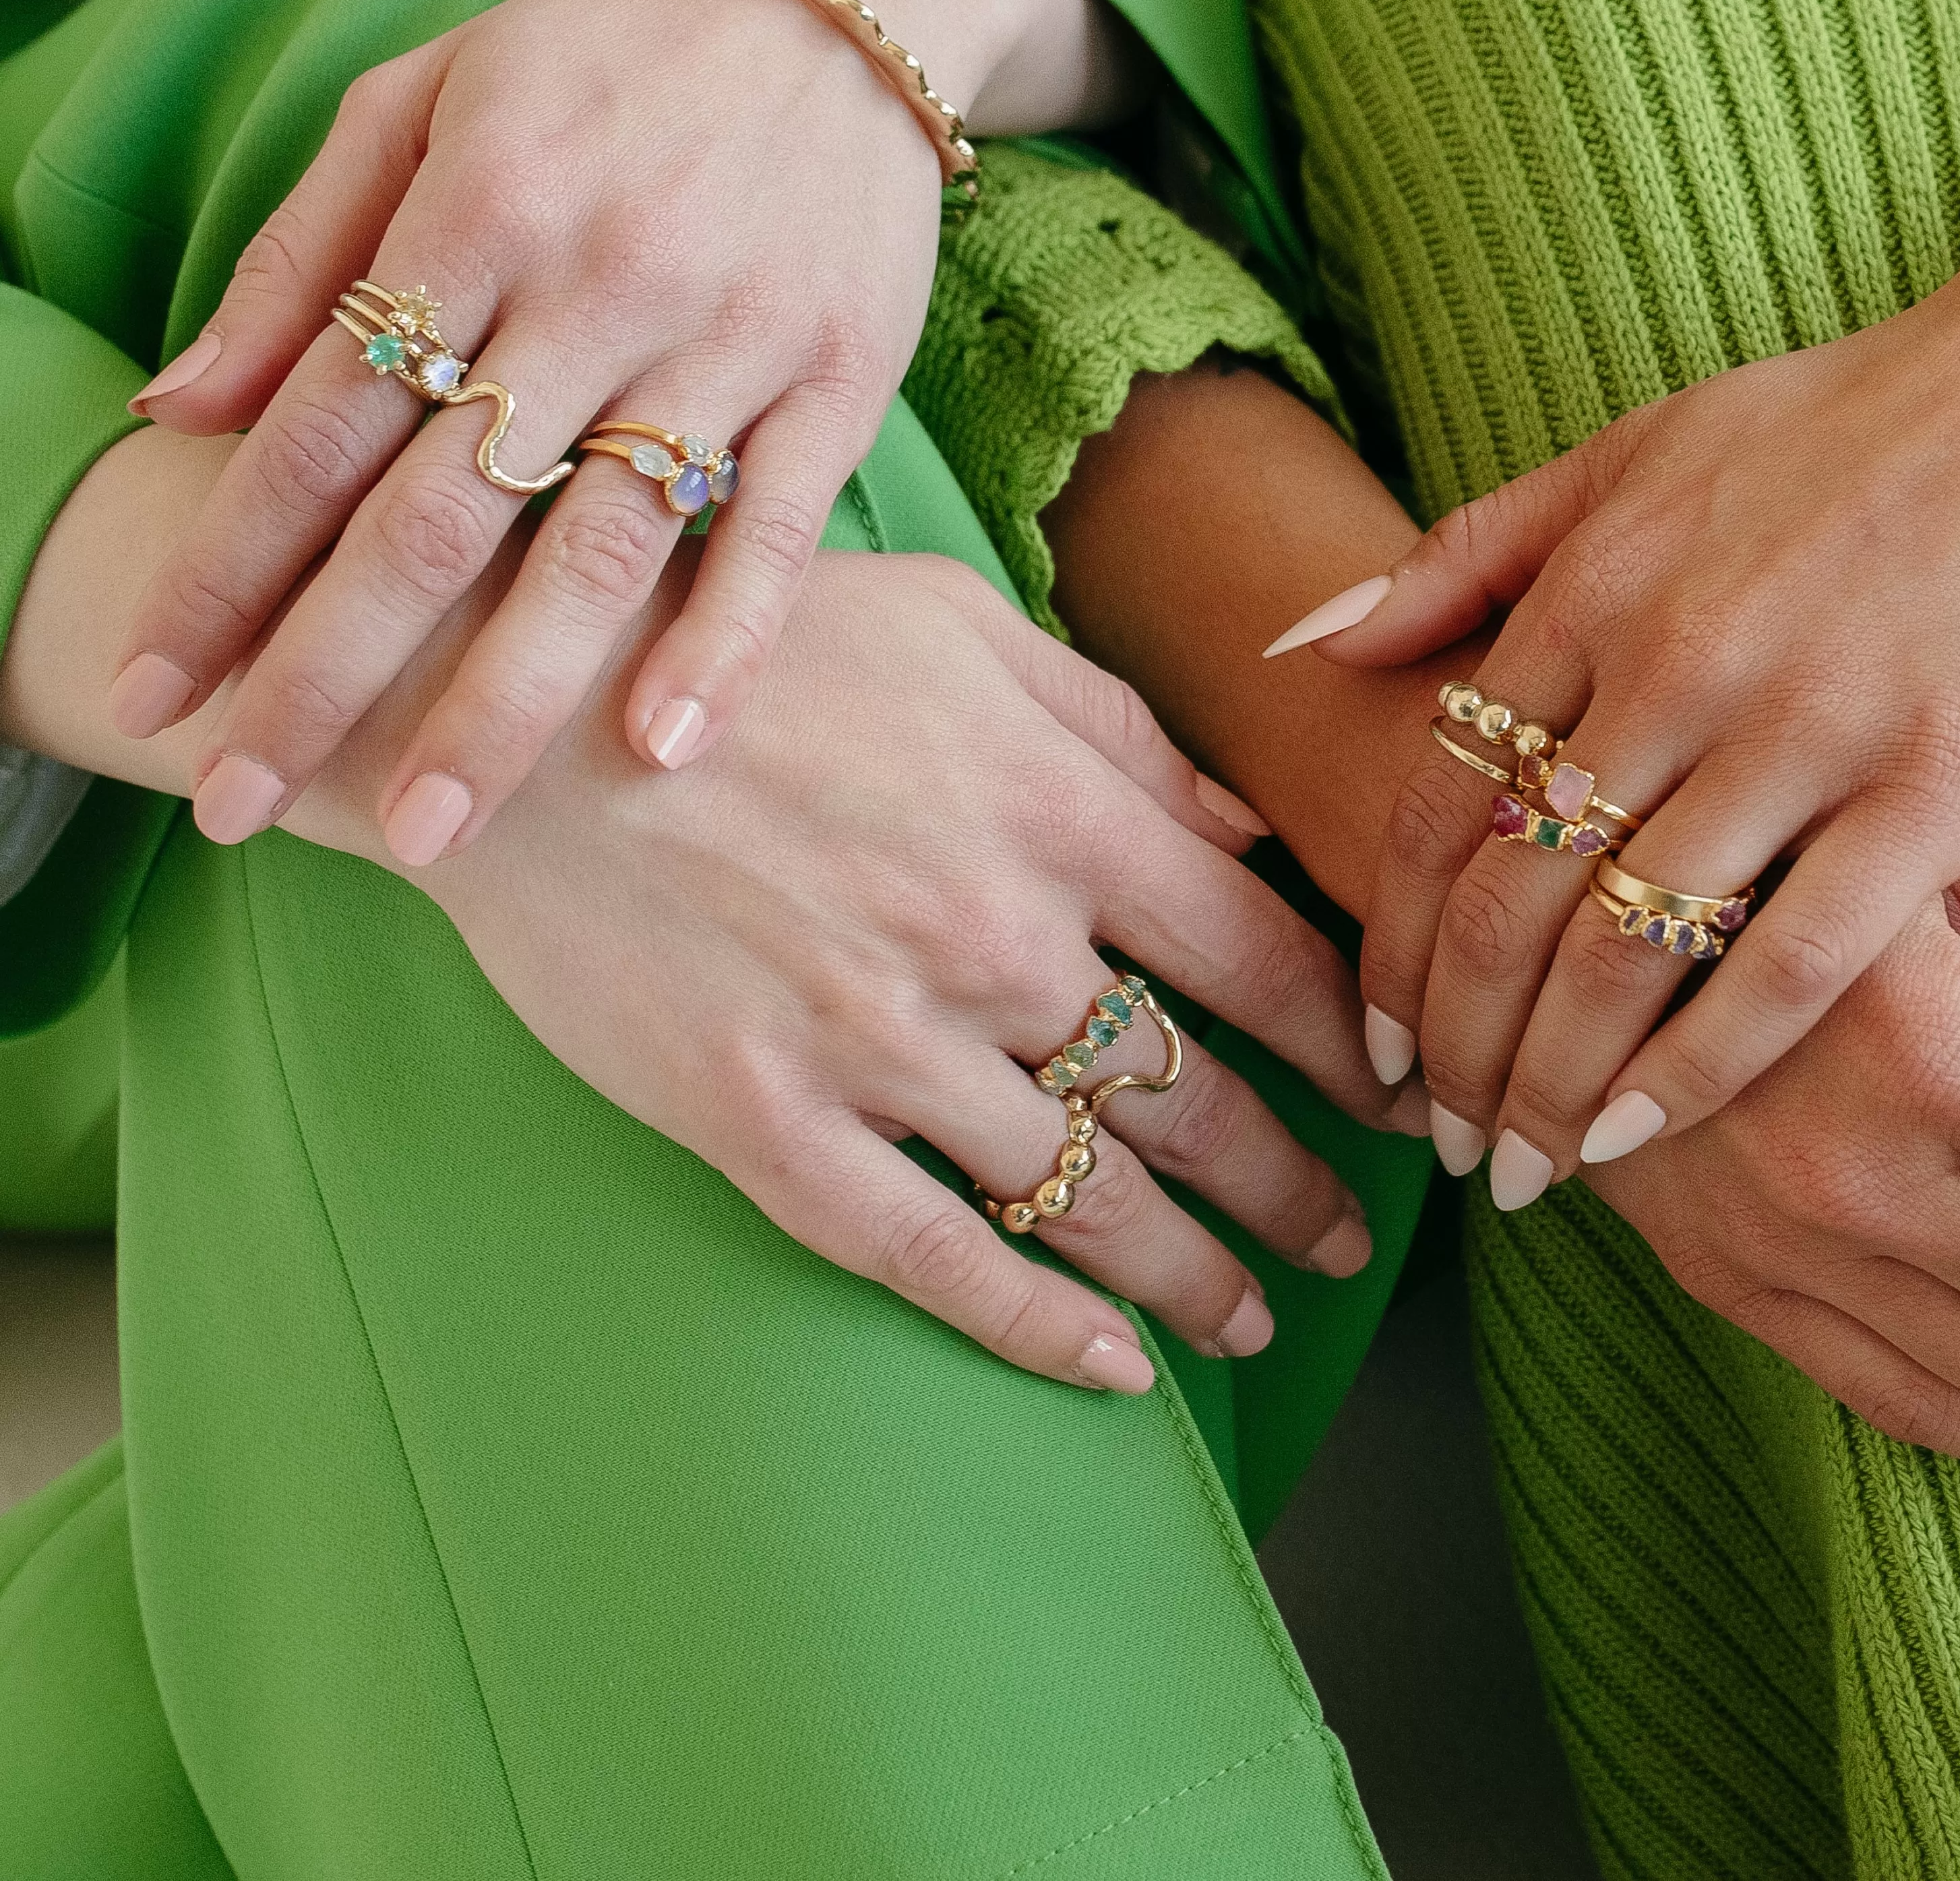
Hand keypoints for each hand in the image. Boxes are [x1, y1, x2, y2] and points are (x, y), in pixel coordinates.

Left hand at [109, 0, 1138, 868]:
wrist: (839, 1)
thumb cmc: (606, 55)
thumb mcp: (424, 98)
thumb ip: (302, 256)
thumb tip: (170, 411)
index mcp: (477, 207)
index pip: (321, 424)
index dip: (225, 567)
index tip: (151, 690)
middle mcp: (596, 283)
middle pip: (438, 513)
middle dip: (327, 673)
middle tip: (239, 806)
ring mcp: (730, 338)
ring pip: (601, 544)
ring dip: (506, 698)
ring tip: (426, 831)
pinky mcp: (841, 376)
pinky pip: (780, 527)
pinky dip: (724, 639)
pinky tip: (662, 747)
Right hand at [287, 546, 1407, 1386]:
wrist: (518, 714)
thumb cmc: (755, 645)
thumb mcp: (960, 624)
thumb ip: (1116, 725)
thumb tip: (1244, 818)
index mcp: (1056, 810)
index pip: (1260, 958)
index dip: (1351, 1043)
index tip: (1403, 1094)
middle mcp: (992, 939)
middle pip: (1196, 1097)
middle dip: (1295, 1181)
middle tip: (1353, 1243)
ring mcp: (879, 1043)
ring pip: (1084, 1196)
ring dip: (1194, 1273)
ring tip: (1257, 1318)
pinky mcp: (767, 1124)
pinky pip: (930, 1257)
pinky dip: (1034, 1326)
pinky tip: (1111, 1372)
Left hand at [1291, 77, 1959, 1165]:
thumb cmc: (1846, 420)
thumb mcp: (1632, 446)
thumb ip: (1468, 550)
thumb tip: (1305, 640)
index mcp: (1595, 584)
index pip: (1442, 799)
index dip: (1393, 942)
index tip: (1375, 1040)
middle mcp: (1677, 660)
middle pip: (1513, 897)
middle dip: (1457, 1044)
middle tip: (1435, 1138)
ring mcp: (1809, 725)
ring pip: (1630, 948)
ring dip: (1554, 1081)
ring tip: (1521, 1168)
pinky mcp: (1942, 784)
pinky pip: (1794, 961)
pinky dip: (1702, 1065)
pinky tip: (1645, 1137)